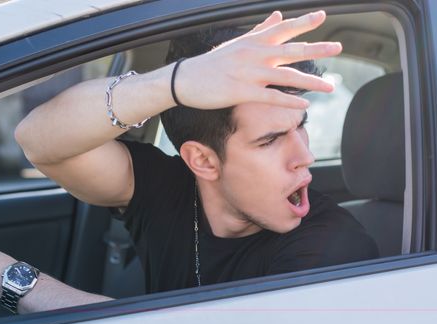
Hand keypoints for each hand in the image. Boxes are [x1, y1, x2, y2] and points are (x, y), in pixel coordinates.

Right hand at [175, 10, 341, 109]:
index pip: (283, 28)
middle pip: (291, 50)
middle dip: (316, 48)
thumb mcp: (236, 42)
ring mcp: (249, 73)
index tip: (322, 16)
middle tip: (338, 47)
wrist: (186, 79)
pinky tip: (305, 106)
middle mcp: (254, 54)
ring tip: (330, 87)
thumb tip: (277, 15)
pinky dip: (289, 101)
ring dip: (311, 82)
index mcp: (253, 41)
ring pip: (286, 76)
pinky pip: (271, 97)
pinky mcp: (242, 92)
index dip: (303, 22)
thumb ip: (260, 30)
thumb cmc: (212, 62)